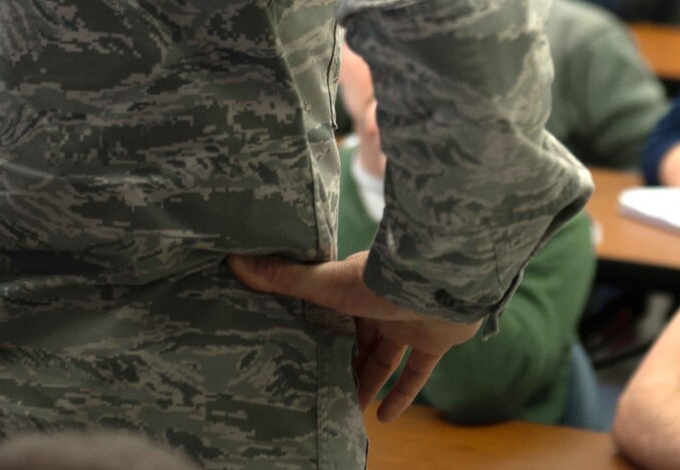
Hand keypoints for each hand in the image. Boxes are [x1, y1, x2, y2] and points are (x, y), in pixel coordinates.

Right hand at [228, 250, 480, 419]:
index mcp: (355, 287)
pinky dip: (402, 396)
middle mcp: (381, 305)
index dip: (317, 328)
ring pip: (383, 359)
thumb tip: (236, 261)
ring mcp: (408, 323)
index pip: (331, 309)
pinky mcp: (434, 341)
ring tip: (347, 408)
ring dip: (366, 382)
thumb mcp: (328, 282)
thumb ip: (286, 278)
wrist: (442, 283)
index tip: (297, 347)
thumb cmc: (381, 280)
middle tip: (320, 385)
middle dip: (341, 361)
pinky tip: (383, 419)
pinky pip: (416, 374)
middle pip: (357, 338)